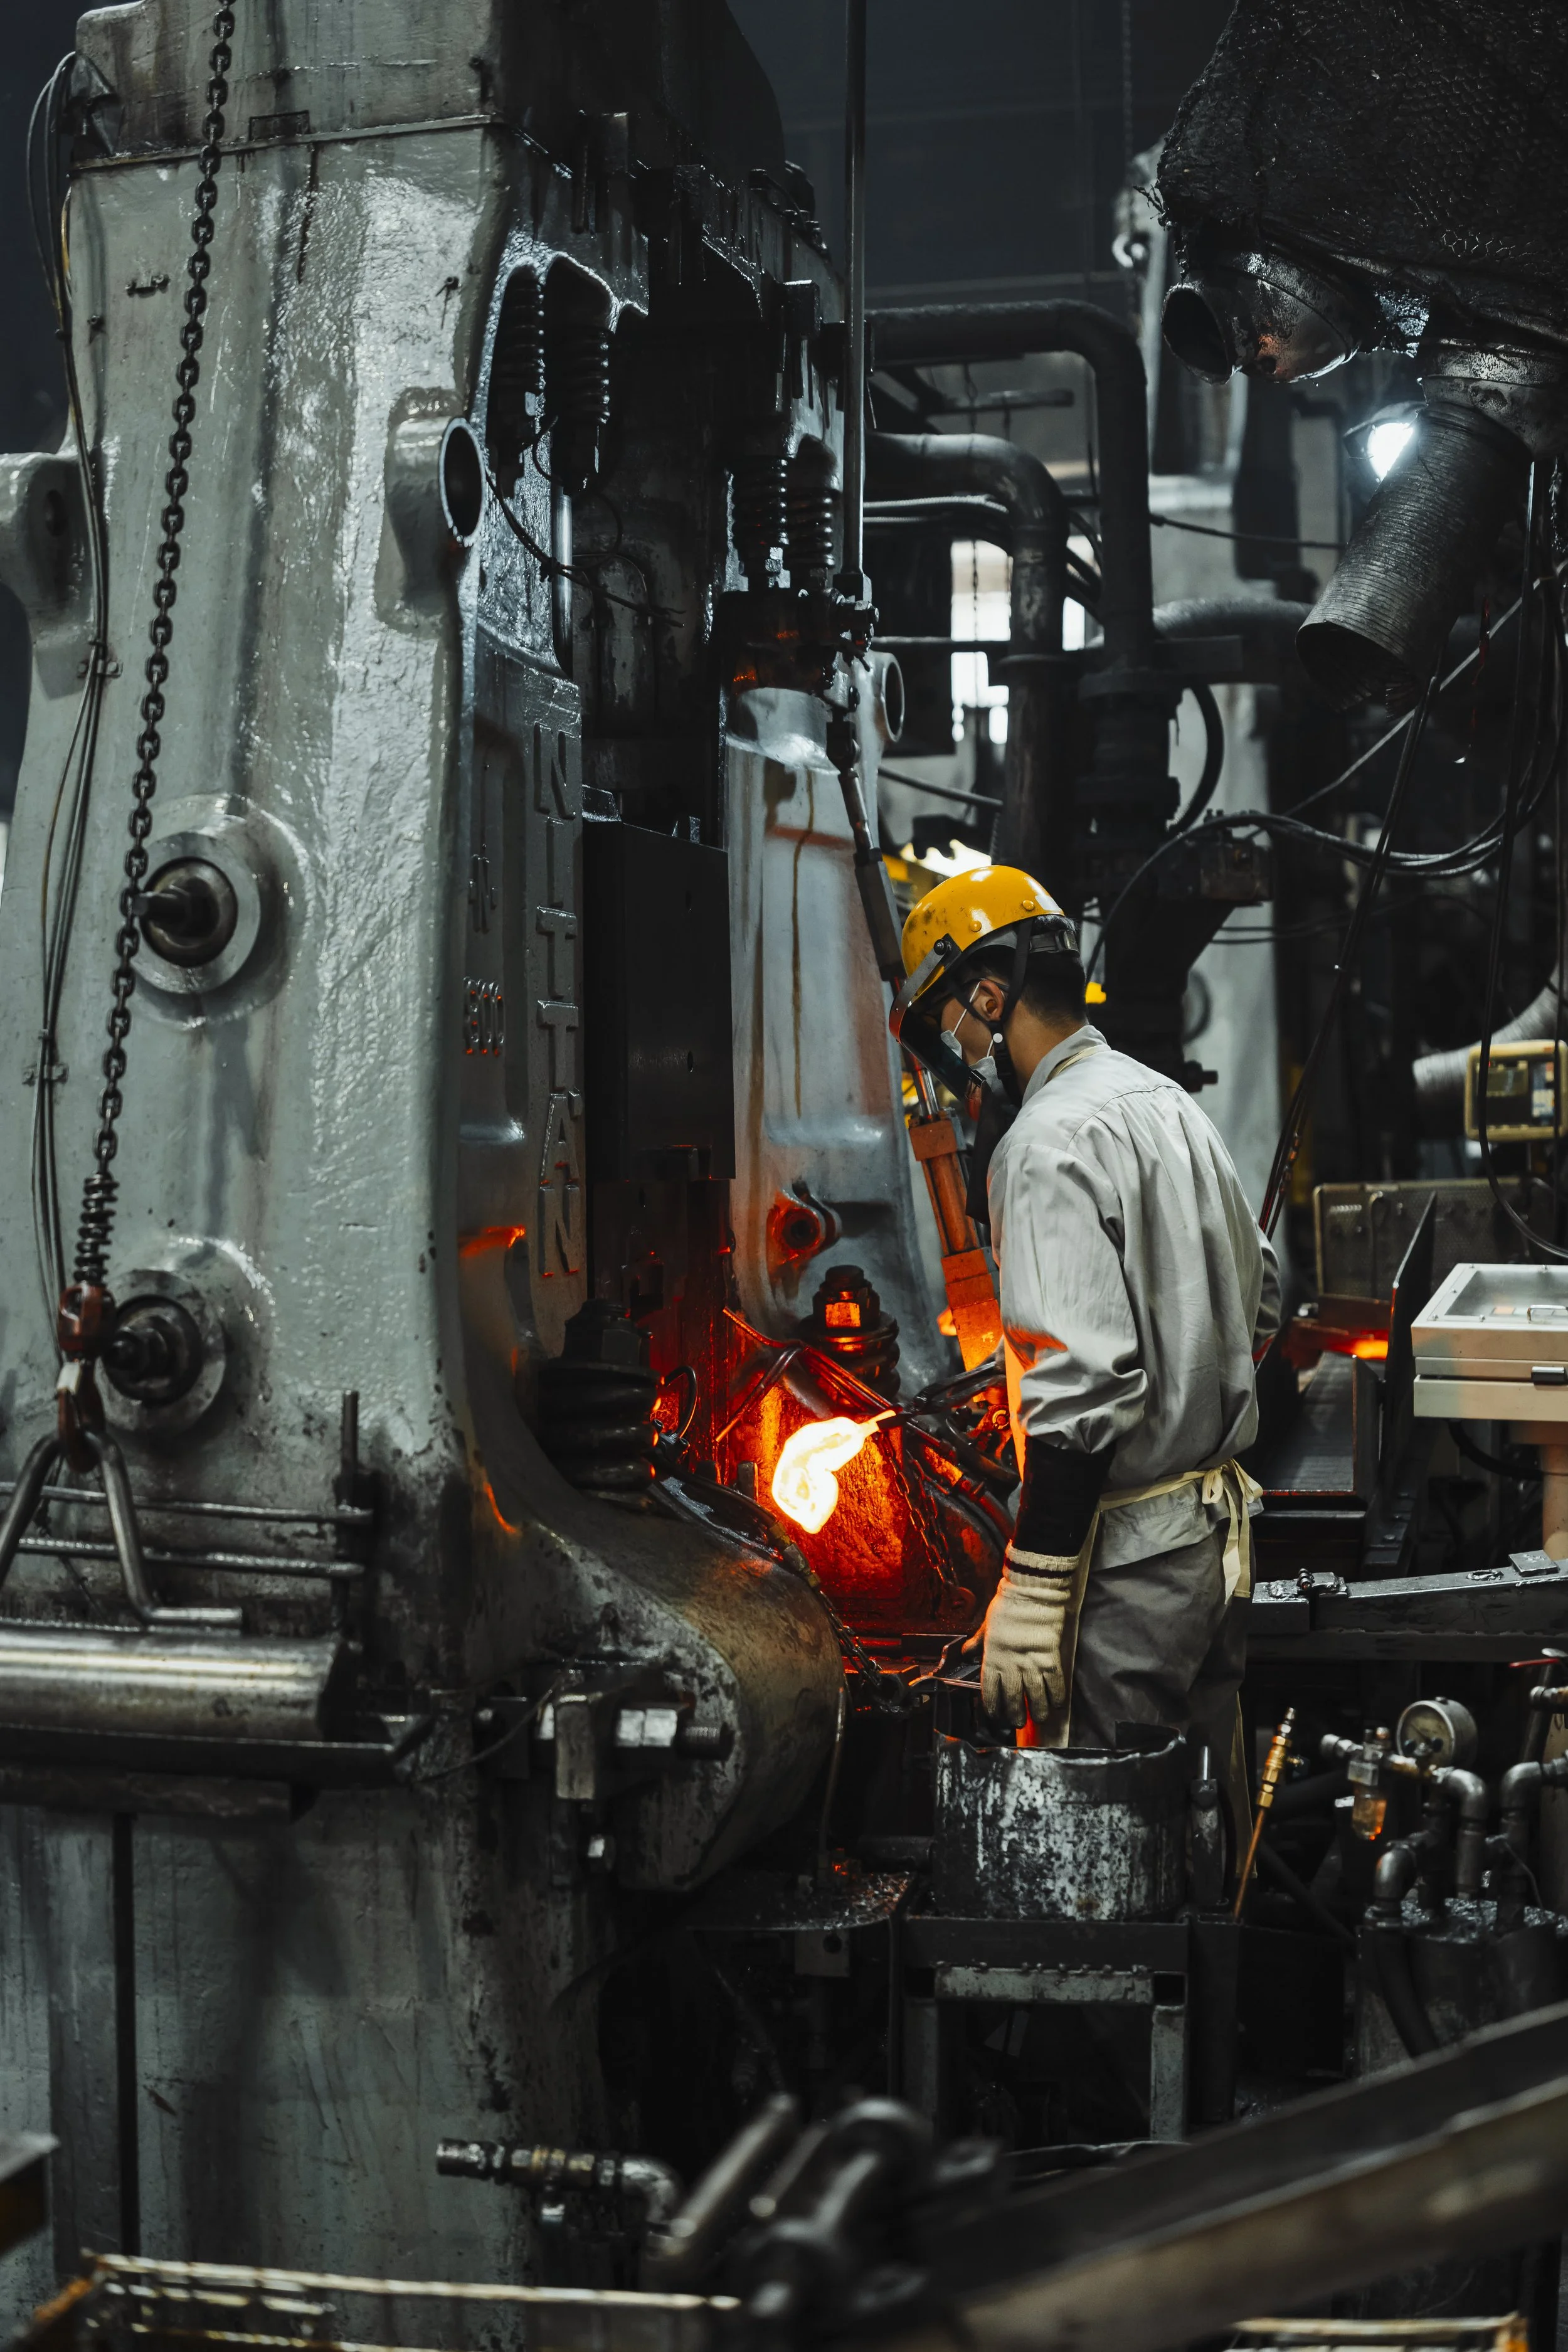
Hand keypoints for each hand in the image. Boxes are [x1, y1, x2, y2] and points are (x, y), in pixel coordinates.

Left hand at [980, 1556, 1076, 1729]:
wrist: (1032, 1593)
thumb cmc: (1007, 1607)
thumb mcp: (987, 1625)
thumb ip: (978, 1643)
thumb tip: (966, 1653)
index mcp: (993, 1658)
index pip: (990, 1691)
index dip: (992, 1707)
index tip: (995, 1715)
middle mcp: (1011, 1665)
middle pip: (1013, 1699)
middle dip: (1015, 1715)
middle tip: (1017, 1722)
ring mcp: (1032, 1663)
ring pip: (1035, 1697)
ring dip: (1037, 1711)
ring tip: (1039, 1717)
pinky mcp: (1050, 1658)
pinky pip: (1055, 1684)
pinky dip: (1056, 1697)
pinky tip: (1056, 1705)